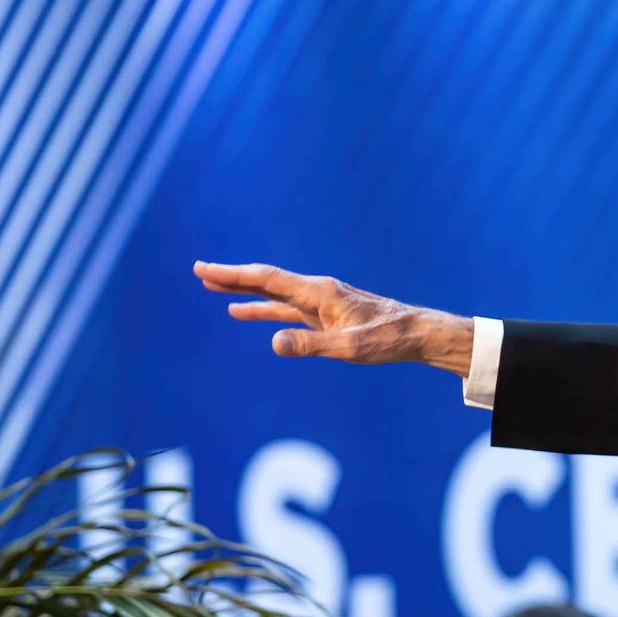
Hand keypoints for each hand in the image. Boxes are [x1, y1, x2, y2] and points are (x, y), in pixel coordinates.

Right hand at [194, 261, 473, 375]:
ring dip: (246, 293)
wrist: (418, 334)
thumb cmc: (388, 339)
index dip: (234, 275)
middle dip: (232, 278)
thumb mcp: (349, 347)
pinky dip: (267, 309)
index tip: (205, 269)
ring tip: (216, 291)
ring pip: (275, 295)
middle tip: (200, 272)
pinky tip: (250, 314)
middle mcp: (318, 292)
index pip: (267, 280)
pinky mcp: (328, 315)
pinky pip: (288, 309)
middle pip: (266, 281)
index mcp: (319, 293)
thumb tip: (274, 343)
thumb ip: (311, 345)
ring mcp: (322, 303)